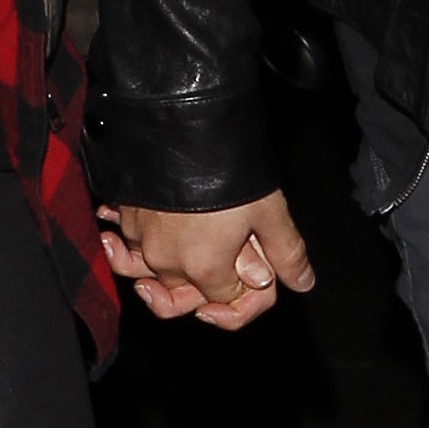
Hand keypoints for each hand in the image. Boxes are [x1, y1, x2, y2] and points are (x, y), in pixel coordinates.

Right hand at [99, 189, 315, 332]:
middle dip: (199, 292)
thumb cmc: (230, 170)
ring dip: (153, 275)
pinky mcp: (125, 216)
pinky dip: (130, 241)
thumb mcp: (269, 212)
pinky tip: (137, 231)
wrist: (182, 125)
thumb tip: (303, 281)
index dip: (245, 292)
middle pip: (182, 295)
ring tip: (160, 268)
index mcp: (205, 269)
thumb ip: (286, 252)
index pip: (225, 302)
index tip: (254, 272)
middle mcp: (167, 262)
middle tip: (217, 272)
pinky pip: (126, 242)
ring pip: (146, 273)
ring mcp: (140, 240)